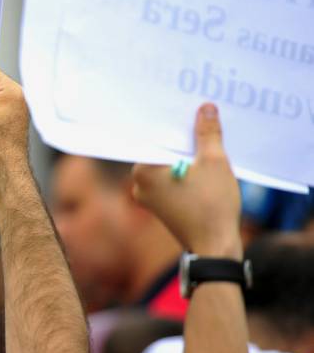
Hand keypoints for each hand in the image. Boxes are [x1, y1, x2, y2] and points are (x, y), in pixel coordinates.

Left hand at [132, 103, 241, 258]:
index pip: (154, 135)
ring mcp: (147, 196)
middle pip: (160, 149)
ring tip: (203, 137)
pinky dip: (184, 171)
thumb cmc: (212, 205)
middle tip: (196, 117)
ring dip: (184, 154)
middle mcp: (138, 182)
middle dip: (179, 137)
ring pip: (167, 165)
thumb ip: (207, 133)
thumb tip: (205, 108)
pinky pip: (170, 179)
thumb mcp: (214, 162)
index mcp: (143, 169)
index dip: (171, 121)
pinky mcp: (160, 206)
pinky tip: (201, 163)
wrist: (215, 246)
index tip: (181, 106)